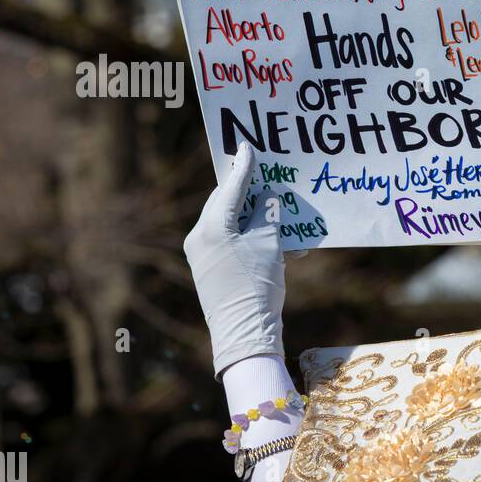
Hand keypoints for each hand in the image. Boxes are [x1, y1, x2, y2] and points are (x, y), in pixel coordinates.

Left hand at [184, 143, 286, 377]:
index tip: (247, 148)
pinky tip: (278, 245)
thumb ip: (267, 215)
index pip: (230, 189)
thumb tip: (267, 197)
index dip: (243, 168)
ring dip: (256, 220)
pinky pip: (231, 242)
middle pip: (226, 204)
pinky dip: (252, 238)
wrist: (244, 334)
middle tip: (266, 178)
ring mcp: (202, 254)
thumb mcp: (269, 245)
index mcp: (211, 227)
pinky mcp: (210, 269)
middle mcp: (199, 237)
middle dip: (250, 193)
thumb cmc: (258, 286)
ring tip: (281, 220)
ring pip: (231, 224)